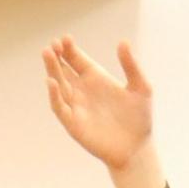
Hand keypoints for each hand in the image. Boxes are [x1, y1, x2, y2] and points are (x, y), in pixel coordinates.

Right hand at [42, 35, 161, 187]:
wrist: (137, 148)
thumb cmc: (139, 118)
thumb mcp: (140, 88)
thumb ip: (131, 66)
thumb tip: (123, 42)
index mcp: (95, 78)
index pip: (76, 59)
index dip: (69, 48)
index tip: (66, 38)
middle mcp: (82, 90)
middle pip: (63, 69)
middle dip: (56, 56)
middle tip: (52, 44)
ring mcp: (76, 106)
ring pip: (58, 85)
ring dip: (51, 70)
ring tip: (48, 54)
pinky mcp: (73, 123)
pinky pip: (59, 107)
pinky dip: (54, 95)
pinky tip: (52, 82)